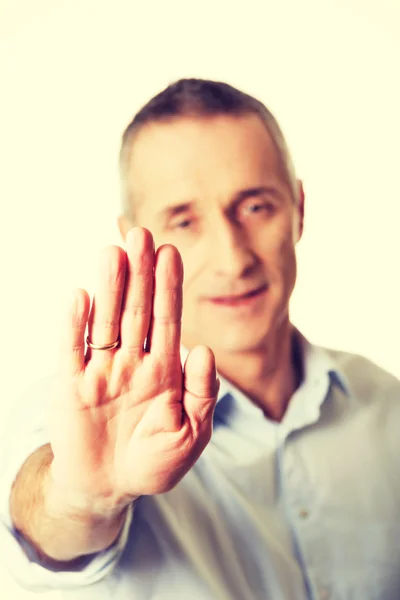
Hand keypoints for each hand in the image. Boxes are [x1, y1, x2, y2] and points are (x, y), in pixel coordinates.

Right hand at [49, 227, 217, 514]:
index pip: (166, 319)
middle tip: (141, 234)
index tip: (171, 253)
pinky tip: (81, 296)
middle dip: (140, 274)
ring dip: (109, 288)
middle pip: (136, 310)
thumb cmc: (154, 462)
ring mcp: (101, 370)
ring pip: (105, 321)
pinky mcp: (72, 385)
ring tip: (114, 252)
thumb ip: (202, 393)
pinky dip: (75, 325)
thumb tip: (204, 350)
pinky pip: (73, 350)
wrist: (109, 488)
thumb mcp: (191, 433)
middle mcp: (132, 362)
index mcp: (163, 370)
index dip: (168, 287)